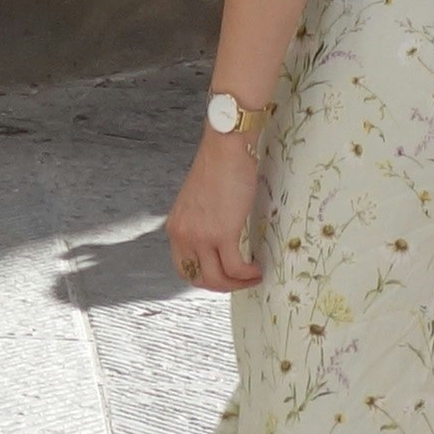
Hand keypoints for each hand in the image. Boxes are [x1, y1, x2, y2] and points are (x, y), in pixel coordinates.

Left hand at [168, 125, 267, 288]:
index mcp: (176, 228)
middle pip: (200, 279)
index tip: (223, 276)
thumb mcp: (200, 202)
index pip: (184, 269)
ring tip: (253, 275)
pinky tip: (257, 267)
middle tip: (242, 280)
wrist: (226, 147)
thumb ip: (202, 224)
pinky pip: (235, 267)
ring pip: (217, 279)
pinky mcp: (222, 233)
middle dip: (223, 286)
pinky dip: (248, 273)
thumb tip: (219, 244)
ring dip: (238, 284)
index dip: (205, 278)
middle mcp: (183, 235)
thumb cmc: (219, 166)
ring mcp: (201, 236)